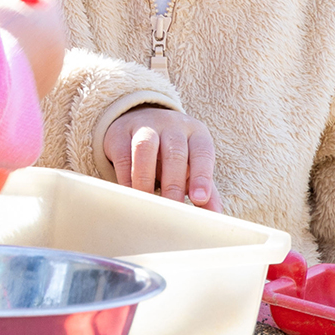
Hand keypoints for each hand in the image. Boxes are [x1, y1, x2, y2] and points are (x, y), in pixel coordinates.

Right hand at [0, 0, 65, 97]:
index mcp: (52, 21)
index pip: (49, 0)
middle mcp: (59, 47)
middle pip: (47, 28)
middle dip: (29, 26)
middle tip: (5, 25)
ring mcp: (52, 73)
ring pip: (37, 55)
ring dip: (20, 52)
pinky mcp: (41, 93)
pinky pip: (30, 76)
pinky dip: (17, 73)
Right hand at [101, 106, 220, 207]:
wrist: (141, 119)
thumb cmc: (172, 152)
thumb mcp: (192, 165)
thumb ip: (205, 188)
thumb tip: (215, 214)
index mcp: (195, 133)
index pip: (203, 153)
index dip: (202, 176)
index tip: (199, 200)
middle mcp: (172, 126)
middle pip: (175, 153)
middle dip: (173, 184)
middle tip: (172, 210)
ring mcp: (145, 126)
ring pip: (145, 148)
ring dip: (146, 179)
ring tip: (149, 203)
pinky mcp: (120, 133)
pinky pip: (123, 155)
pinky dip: (126, 178)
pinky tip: (131, 194)